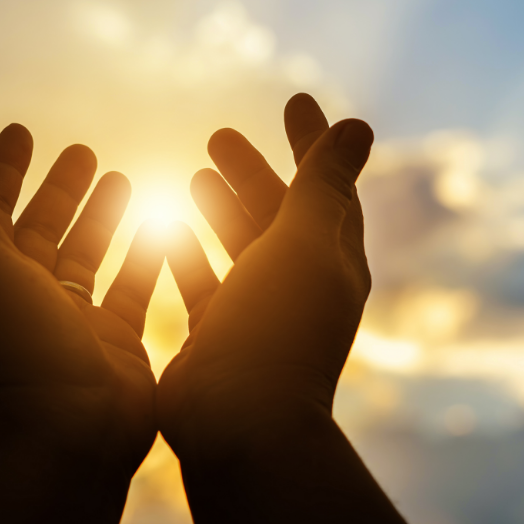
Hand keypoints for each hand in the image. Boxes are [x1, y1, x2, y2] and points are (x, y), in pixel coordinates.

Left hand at [0, 124, 163, 523]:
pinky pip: (132, 289)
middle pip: (47, 230)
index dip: (4, 170)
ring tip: (123, 178)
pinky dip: (145, 257)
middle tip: (84, 151)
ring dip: (104, 218)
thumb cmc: (22, 349)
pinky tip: (163, 226)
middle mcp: (33, 300)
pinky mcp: (119, 342)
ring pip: (91, 256)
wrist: (71, 432)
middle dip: (62, 190)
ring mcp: (77, 322)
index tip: (22, 130)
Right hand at [157, 93, 373, 453]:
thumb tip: (360, 124)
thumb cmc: (277, 327)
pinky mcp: (216, 337)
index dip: (313, 143)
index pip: (328, 187)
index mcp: (333, 260)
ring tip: (193, 173)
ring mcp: (257, 313)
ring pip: (239, 247)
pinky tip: (162, 227)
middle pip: (278, 214)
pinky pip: (202, 284)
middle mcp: (299, 285)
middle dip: (253, 173)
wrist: (240, 423)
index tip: (294, 100)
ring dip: (220, 208)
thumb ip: (324, 183)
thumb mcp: (306, 242)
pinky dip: (186, 253)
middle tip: (218, 134)